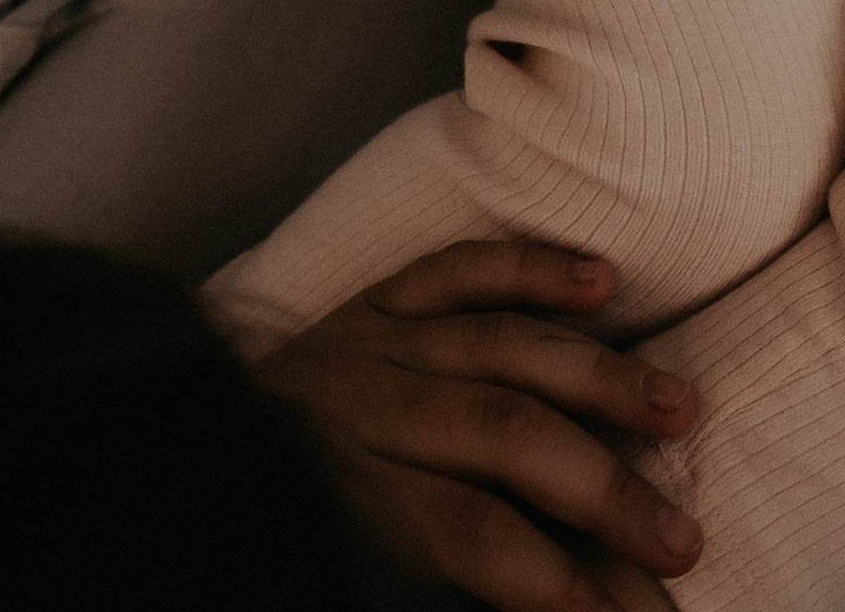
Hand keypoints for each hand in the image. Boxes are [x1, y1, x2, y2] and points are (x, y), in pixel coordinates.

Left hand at [259, 237, 702, 609]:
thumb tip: (545, 603)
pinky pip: (458, 266)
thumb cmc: (267, 551)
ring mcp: (367, 343)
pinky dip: (533, 266)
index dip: (555, 579)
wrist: (160, 474)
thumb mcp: (341, 583)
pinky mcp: (370, 301)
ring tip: (681, 408)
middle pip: (504, 434)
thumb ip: (425, 587)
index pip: (473, 536)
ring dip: (602, 375)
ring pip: (503, 343)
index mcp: (344, 497)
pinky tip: (604, 276)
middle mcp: (360, 408)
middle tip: (684, 538)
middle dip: (605, 488)